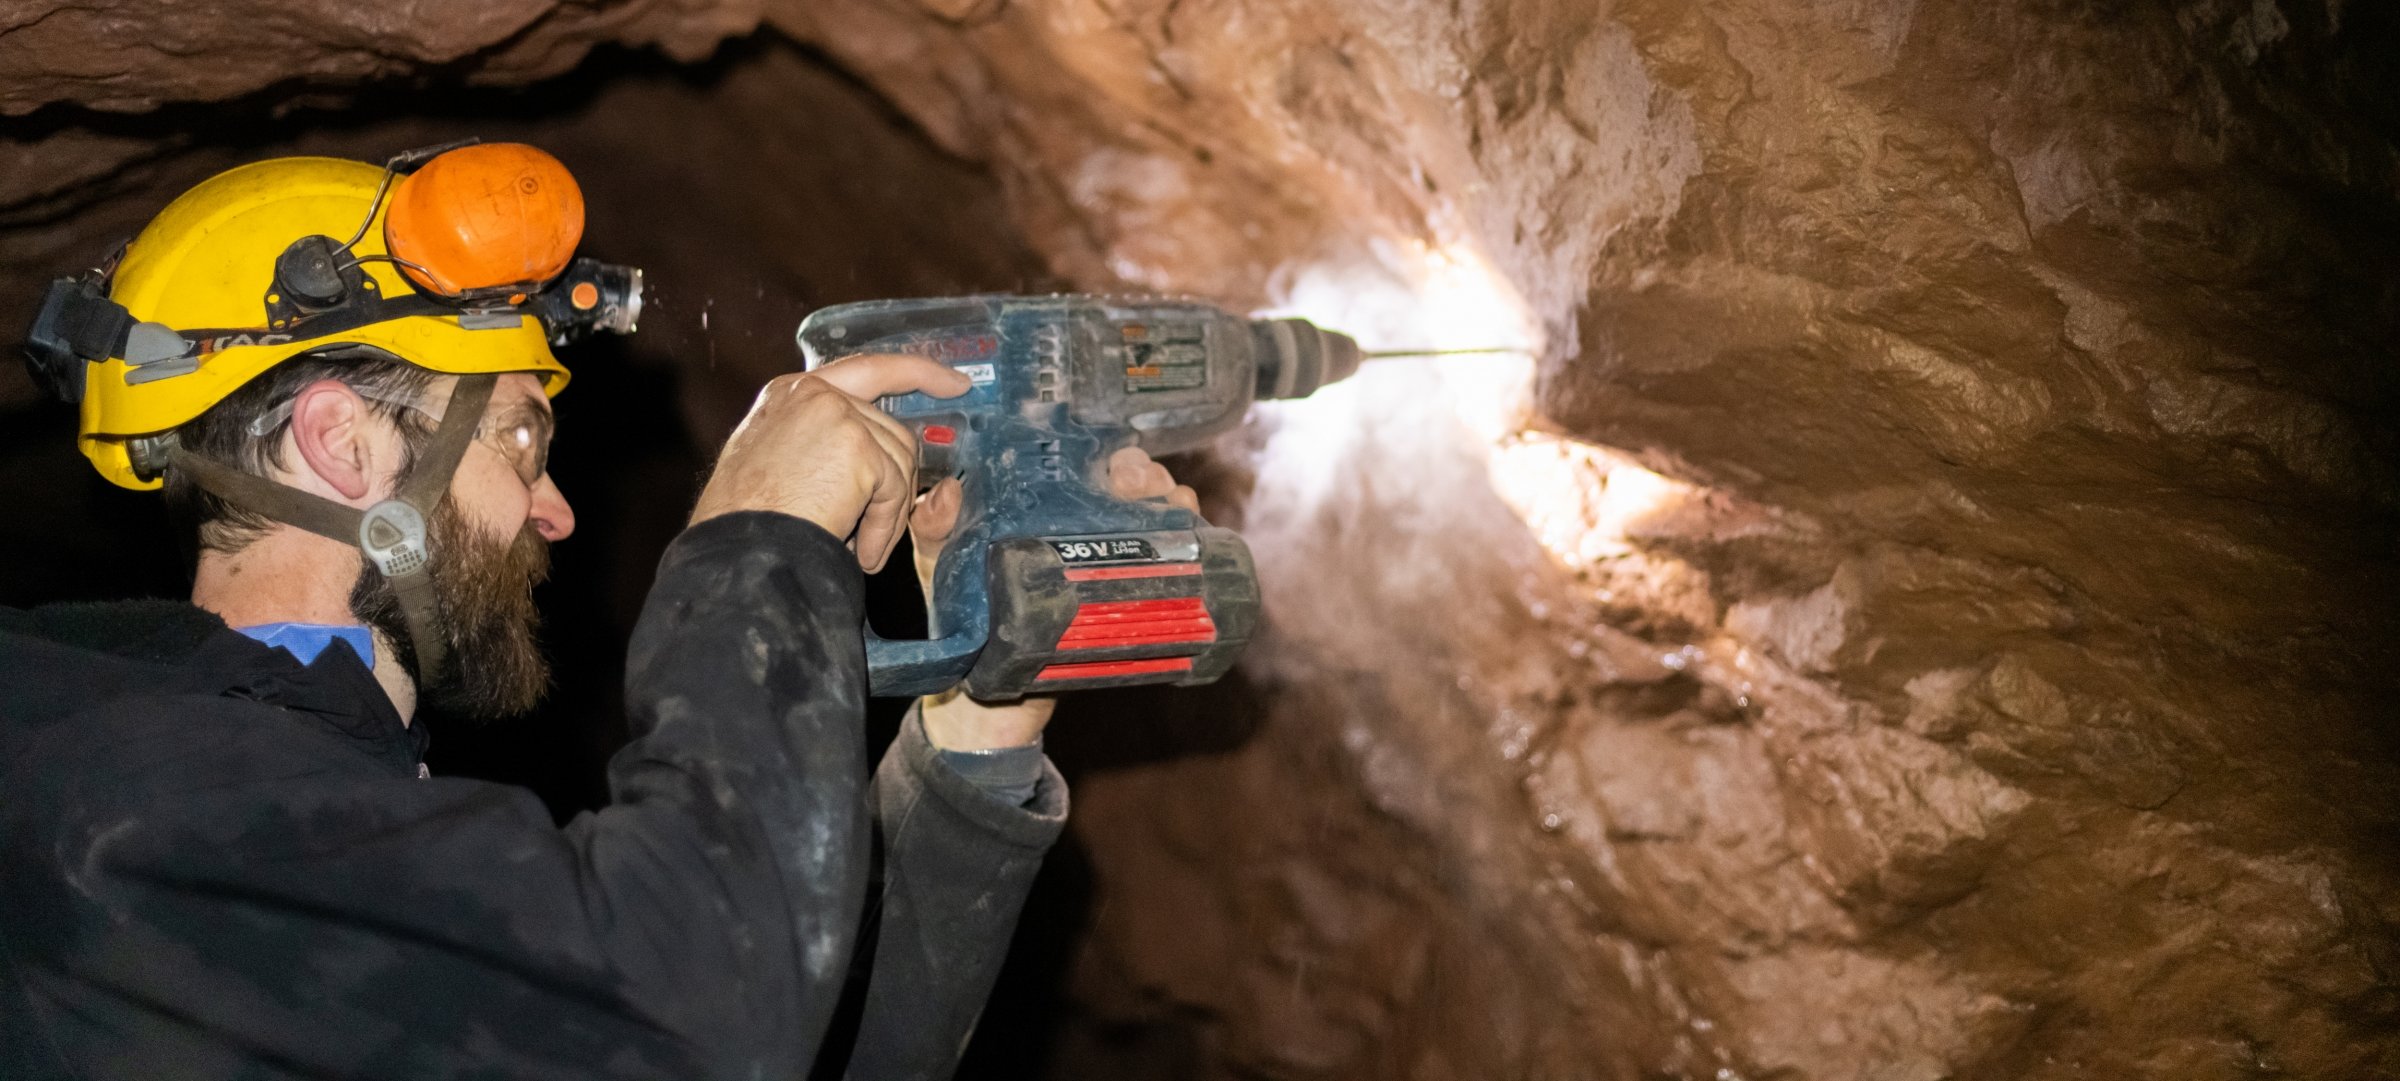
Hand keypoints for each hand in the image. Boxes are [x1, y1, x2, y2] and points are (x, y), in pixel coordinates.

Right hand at [689, 354, 971, 571]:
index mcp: (793, 392)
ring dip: (888, 513)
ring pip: (898, 462)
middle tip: (895, 521)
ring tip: (862, 547)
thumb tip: (870, 452)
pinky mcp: (857, 446)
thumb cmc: (746, 522)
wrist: (739, 547)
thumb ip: (816, 443)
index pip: (866, 370)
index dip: (914, 372)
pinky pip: (895, 491)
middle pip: (890, 429)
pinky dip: (885, 528)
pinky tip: (864, 554)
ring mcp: (838, 415)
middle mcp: (816, 393)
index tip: (953, 382)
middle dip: (898, 479)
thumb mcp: (774, 463)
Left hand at [914, 446, 1198, 750]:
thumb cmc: (964, 624)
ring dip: (1175, 503)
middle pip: (1131, 487)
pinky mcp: (1124, 607)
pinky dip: (1190, 546)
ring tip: (1173, 507)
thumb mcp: (944, 568)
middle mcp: (1081, 534)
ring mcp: (1107, 568)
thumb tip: (949, 494)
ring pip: (1158, 520)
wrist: (986, 705)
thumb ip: (938, 533)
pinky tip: (1192, 538)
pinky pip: (1168, 570)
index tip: (1115, 465)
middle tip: (1142, 487)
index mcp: (1040, 514)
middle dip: (1148, 476)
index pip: (1085, 467)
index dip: (1108, 456)